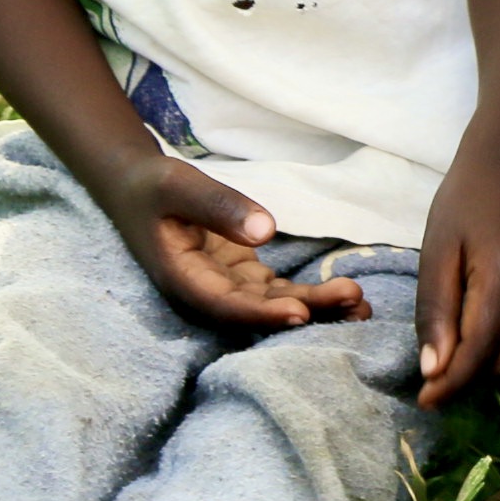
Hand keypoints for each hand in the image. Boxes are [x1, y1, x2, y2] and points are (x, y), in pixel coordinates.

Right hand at [97, 152, 366, 330]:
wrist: (138, 191)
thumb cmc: (153, 186)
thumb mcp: (178, 186)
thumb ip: (218, 206)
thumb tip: (267, 231)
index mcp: (182, 278)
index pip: (224, 304)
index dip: (261, 313)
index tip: (299, 314)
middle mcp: (206, 292)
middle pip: (257, 312)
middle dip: (305, 311)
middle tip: (353, 303)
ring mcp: (226, 286)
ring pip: (273, 304)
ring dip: (316, 307)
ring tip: (361, 306)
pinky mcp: (241, 277)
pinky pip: (277, 292)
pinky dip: (308, 295)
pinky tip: (344, 296)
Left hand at [418, 150, 499, 406]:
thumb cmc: (465, 205)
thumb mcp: (437, 251)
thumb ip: (436, 311)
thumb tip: (434, 371)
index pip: (479, 352)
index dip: (450, 384)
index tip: (426, 401)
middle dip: (471, 378)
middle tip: (442, 369)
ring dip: (498, 373)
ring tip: (470, 359)